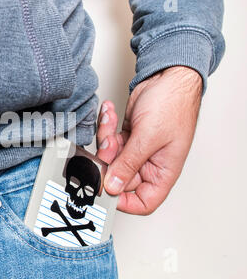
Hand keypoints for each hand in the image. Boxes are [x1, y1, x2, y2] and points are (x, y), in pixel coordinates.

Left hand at [96, 66, 202, 214]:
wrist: (168, 75)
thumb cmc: (173, 103)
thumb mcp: (149, 138)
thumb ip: (128, 164)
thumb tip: (113, 186)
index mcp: (163, 172)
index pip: (144, 202)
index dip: (124, 202)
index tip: (106, 190)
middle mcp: (150, 164)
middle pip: (120, 178)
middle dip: (108, 161)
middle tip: (106, 145)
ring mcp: (137, 150)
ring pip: (111, 158)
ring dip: (105, 140)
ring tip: (110, 122)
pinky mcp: (128, 136)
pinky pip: (109, 141)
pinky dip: (106, 128)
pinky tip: (109, 113)